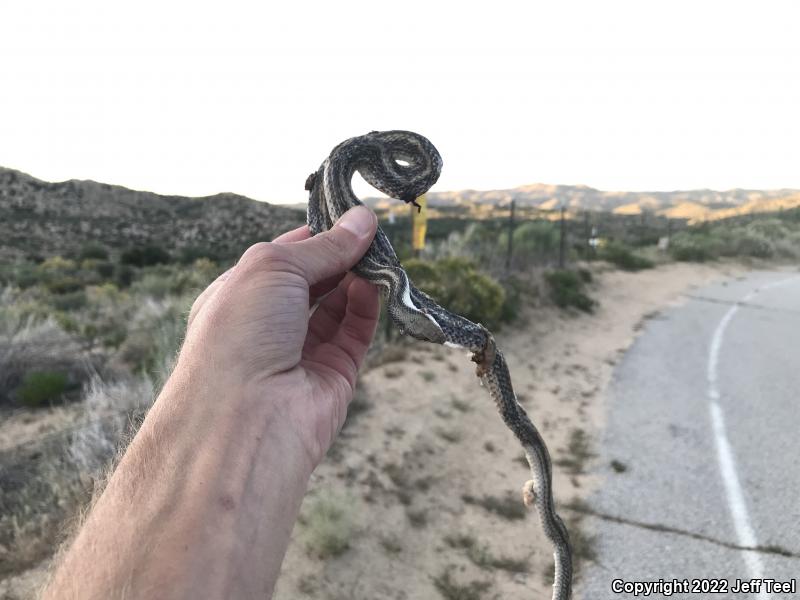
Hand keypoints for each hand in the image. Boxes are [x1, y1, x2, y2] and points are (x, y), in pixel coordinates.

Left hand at [180, 205, 379, 465]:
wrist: (246, 418)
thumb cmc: (240, 332)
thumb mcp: (273, 268)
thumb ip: (322, 246)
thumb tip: (362, 220)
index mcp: (241, 294)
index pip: (283, 257)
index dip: (314, 235)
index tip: (348, 216)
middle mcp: (270, 322)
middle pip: (315, 279)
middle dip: (341, 255)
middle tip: (371, 233)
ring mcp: (302, 350)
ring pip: (339, 304)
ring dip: (358, 277)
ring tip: (379, 254)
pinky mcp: (334, 374)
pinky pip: (356, 332)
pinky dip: (367, 306)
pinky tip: (376, 283)